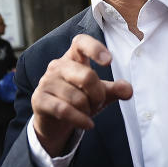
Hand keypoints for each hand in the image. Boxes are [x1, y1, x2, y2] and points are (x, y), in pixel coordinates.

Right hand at [32, 35, 132, 155]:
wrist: (54, 121)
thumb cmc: (78, 100)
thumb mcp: (99, 93)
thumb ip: (115, 90)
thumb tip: (128, 90)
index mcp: (74, 57)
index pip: (81, 42)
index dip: (95, 48)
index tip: (109, 61)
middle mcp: (58, 65)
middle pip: (87, 76)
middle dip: (98, 95)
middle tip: (98, 103)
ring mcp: (46, 81)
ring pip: (77, 98)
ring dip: (88, 110)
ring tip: (87, 112)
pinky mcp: (39, 99)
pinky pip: (64, 110)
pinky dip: (80, 119)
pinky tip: (88, 124)